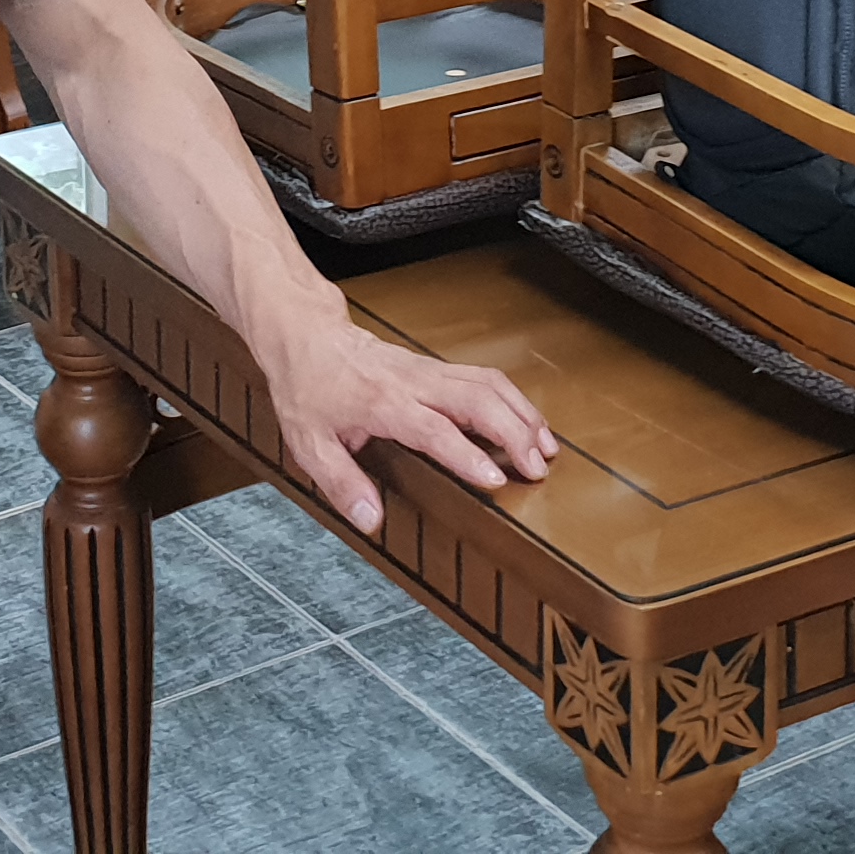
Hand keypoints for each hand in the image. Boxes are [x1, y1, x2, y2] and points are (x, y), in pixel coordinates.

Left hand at [254, 318, 557, 534]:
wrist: (307, 337)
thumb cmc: (308, 386)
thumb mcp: (309, 443)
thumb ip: (342, 483)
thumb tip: (370, 519)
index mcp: (383, 403)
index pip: (434, 430)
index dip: (467, 456)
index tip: (496, 479)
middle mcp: (413, 383)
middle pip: (477, 400)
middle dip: (515, 433)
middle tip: (537, 468)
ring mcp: (429, 371)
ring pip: (489, 384)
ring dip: (523, 414)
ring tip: (547, 448)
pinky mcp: (437, 368)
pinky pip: (484, 378)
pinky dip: (514, 400)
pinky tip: (529, 422)